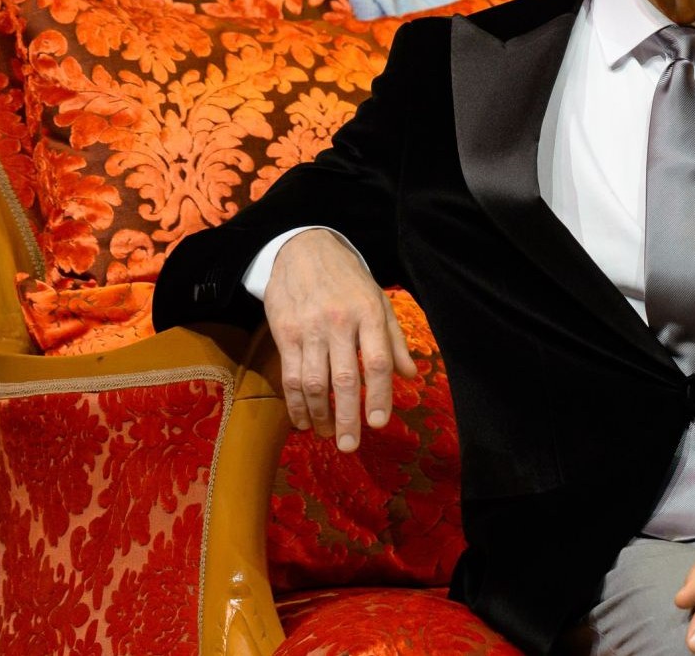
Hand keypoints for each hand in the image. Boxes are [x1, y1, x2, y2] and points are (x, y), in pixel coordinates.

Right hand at [263, 229, 417, 450]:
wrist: (302, 249)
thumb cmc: (347, 279)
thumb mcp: (378, 300)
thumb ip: (394, 340)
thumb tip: (410, 376)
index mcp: (368, 313)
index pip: (376, 361)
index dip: (378, 395)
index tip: (379, 422)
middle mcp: (339, 322)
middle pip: (343, 378)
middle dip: (346, 417)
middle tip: (349, 445)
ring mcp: (309, 328)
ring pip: (313, 382)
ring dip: (319, 414)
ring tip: (327, 434)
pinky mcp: (285, 333)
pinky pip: (289, 375)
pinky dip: (296, 403)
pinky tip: (303, 420)